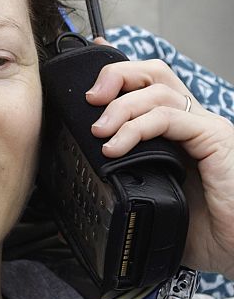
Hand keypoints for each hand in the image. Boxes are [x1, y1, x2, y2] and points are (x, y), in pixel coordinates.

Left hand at [86, 53, 233, 277]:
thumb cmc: (201, 229)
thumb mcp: (150, 199)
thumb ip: (123, 184)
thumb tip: (83, 191)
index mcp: (177, 130)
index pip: (148, 84)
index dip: (118, 72)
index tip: (89, 69)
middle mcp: (193, 122)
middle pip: (154, 73)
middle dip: (117, 76)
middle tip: (90, 100)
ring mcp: (206, 128)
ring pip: (159, 90)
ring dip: (121, 105)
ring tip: (100, 131)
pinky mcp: (216, 139)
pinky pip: (170, 118)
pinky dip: (137, 127)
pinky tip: (117, 147)